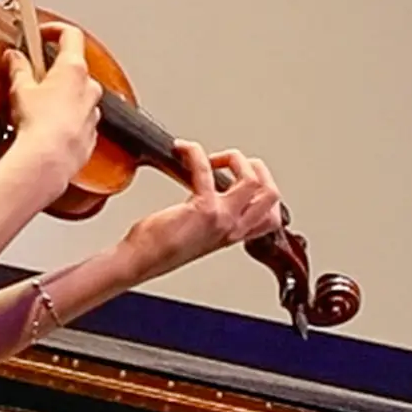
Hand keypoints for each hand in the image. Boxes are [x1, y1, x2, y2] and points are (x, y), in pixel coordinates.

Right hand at [4, 25, 105, 181]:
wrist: (49, 160)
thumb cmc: (39, 125)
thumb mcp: (20, 89)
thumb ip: (18, 68)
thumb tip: (15, 58)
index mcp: (73, 69)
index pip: (70, 35)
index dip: (54, 30)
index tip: (41, 33)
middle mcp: (89, 87)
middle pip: (73, 67)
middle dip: (52, 70)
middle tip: (31, 77)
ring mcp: (92, 111)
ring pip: (77, 95)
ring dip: (60, 96)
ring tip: (36, 107)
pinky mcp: (90, 133)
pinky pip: (78, 119)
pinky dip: (64, 118)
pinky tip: (46, 127)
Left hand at [120, 142, 285, 278]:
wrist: (139, 261)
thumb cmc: (157, 249)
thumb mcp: (196, 234)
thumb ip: (210, 217)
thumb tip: (210, 191)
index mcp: (232, 234)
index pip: (271, 216)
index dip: (264, 189)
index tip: (243, 175)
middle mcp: (232, 228)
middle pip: (271, 194)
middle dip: (254, 167)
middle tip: (229, 161)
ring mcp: (222, 219)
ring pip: (252, 179)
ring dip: (233, 158)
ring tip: (211, 158)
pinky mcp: (203, 210)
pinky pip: (206, 169)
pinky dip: (195, 152)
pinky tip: (183, 149)